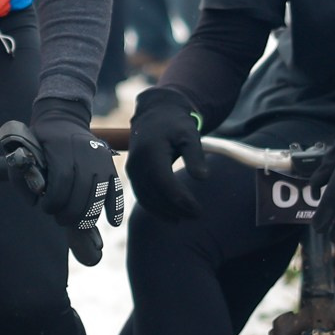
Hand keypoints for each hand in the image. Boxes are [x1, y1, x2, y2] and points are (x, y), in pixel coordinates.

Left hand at [29, 100, 122, 228]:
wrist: (63, 119)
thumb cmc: (40, 141)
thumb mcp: (25, 151)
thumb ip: (23, 176)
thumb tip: (35, 202)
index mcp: (61, 146)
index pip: (62, 180)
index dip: (54, 200)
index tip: (46, 208)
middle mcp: (84, 151)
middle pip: (82, 190)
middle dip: (70, 212)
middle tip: (60, 219)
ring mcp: (100, 158)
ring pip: (99, 193)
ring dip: (88, 214)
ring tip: (76, 222)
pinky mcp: (110, 165)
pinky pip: (116, 188)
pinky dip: (116, 207)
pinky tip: (113, 222)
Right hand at [125, 86, 205, 219]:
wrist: (154, 116)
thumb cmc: (175, 125)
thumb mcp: (189, 135)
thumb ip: (195, 156)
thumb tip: (202, 178)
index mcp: (151, 152)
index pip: (164, 183)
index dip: (180, 200)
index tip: (198, 209)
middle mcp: (137, 163)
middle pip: (155, 194)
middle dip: (175, 208)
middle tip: (196, 215)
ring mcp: (131, 169)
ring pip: (146, 198)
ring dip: (165, 211)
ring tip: (185, 218)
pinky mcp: (132, 174)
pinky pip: (141, 195)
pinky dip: (155, 208)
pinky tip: (170, 215)